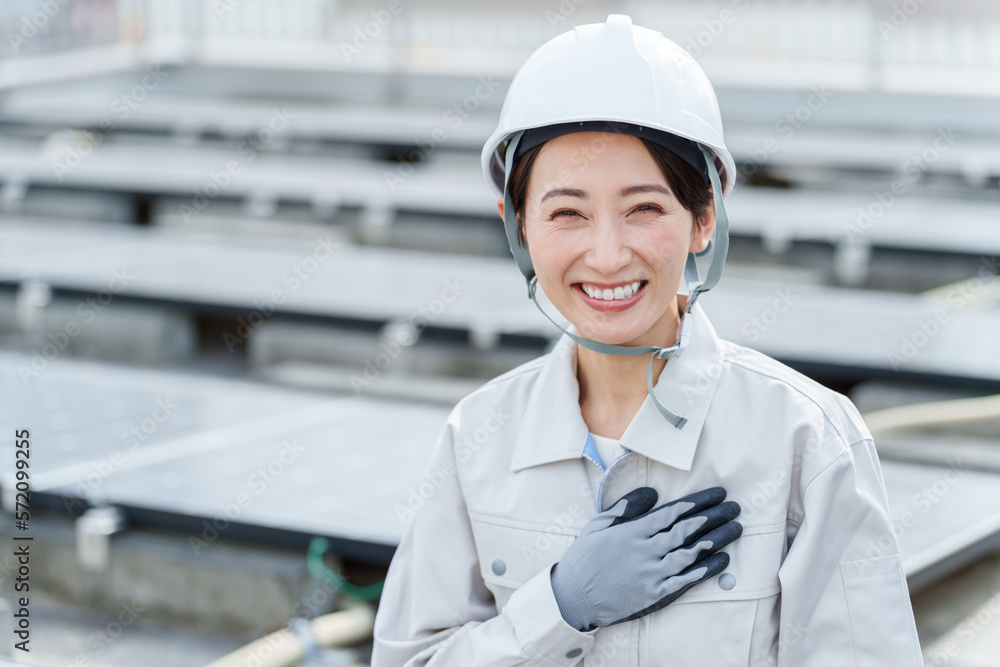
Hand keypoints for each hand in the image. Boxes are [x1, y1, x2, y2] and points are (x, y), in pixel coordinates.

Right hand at [550, 486, 741, 630]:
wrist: (574, 597)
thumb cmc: (586, 557)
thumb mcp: (599, 524)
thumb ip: (626, 506)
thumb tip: (653, 491)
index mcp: (633, 531)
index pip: (673, 512)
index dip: (699, 502)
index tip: (718, 493)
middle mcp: (646, 550)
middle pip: (688, 530)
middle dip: (715, 516)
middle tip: (735, 507)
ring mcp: (652, 573)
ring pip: (692, 552)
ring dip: (718, 539)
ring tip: (736, 528)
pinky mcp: (656, 594)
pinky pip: (686, 580)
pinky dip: (707, 570)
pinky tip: (723, 560)